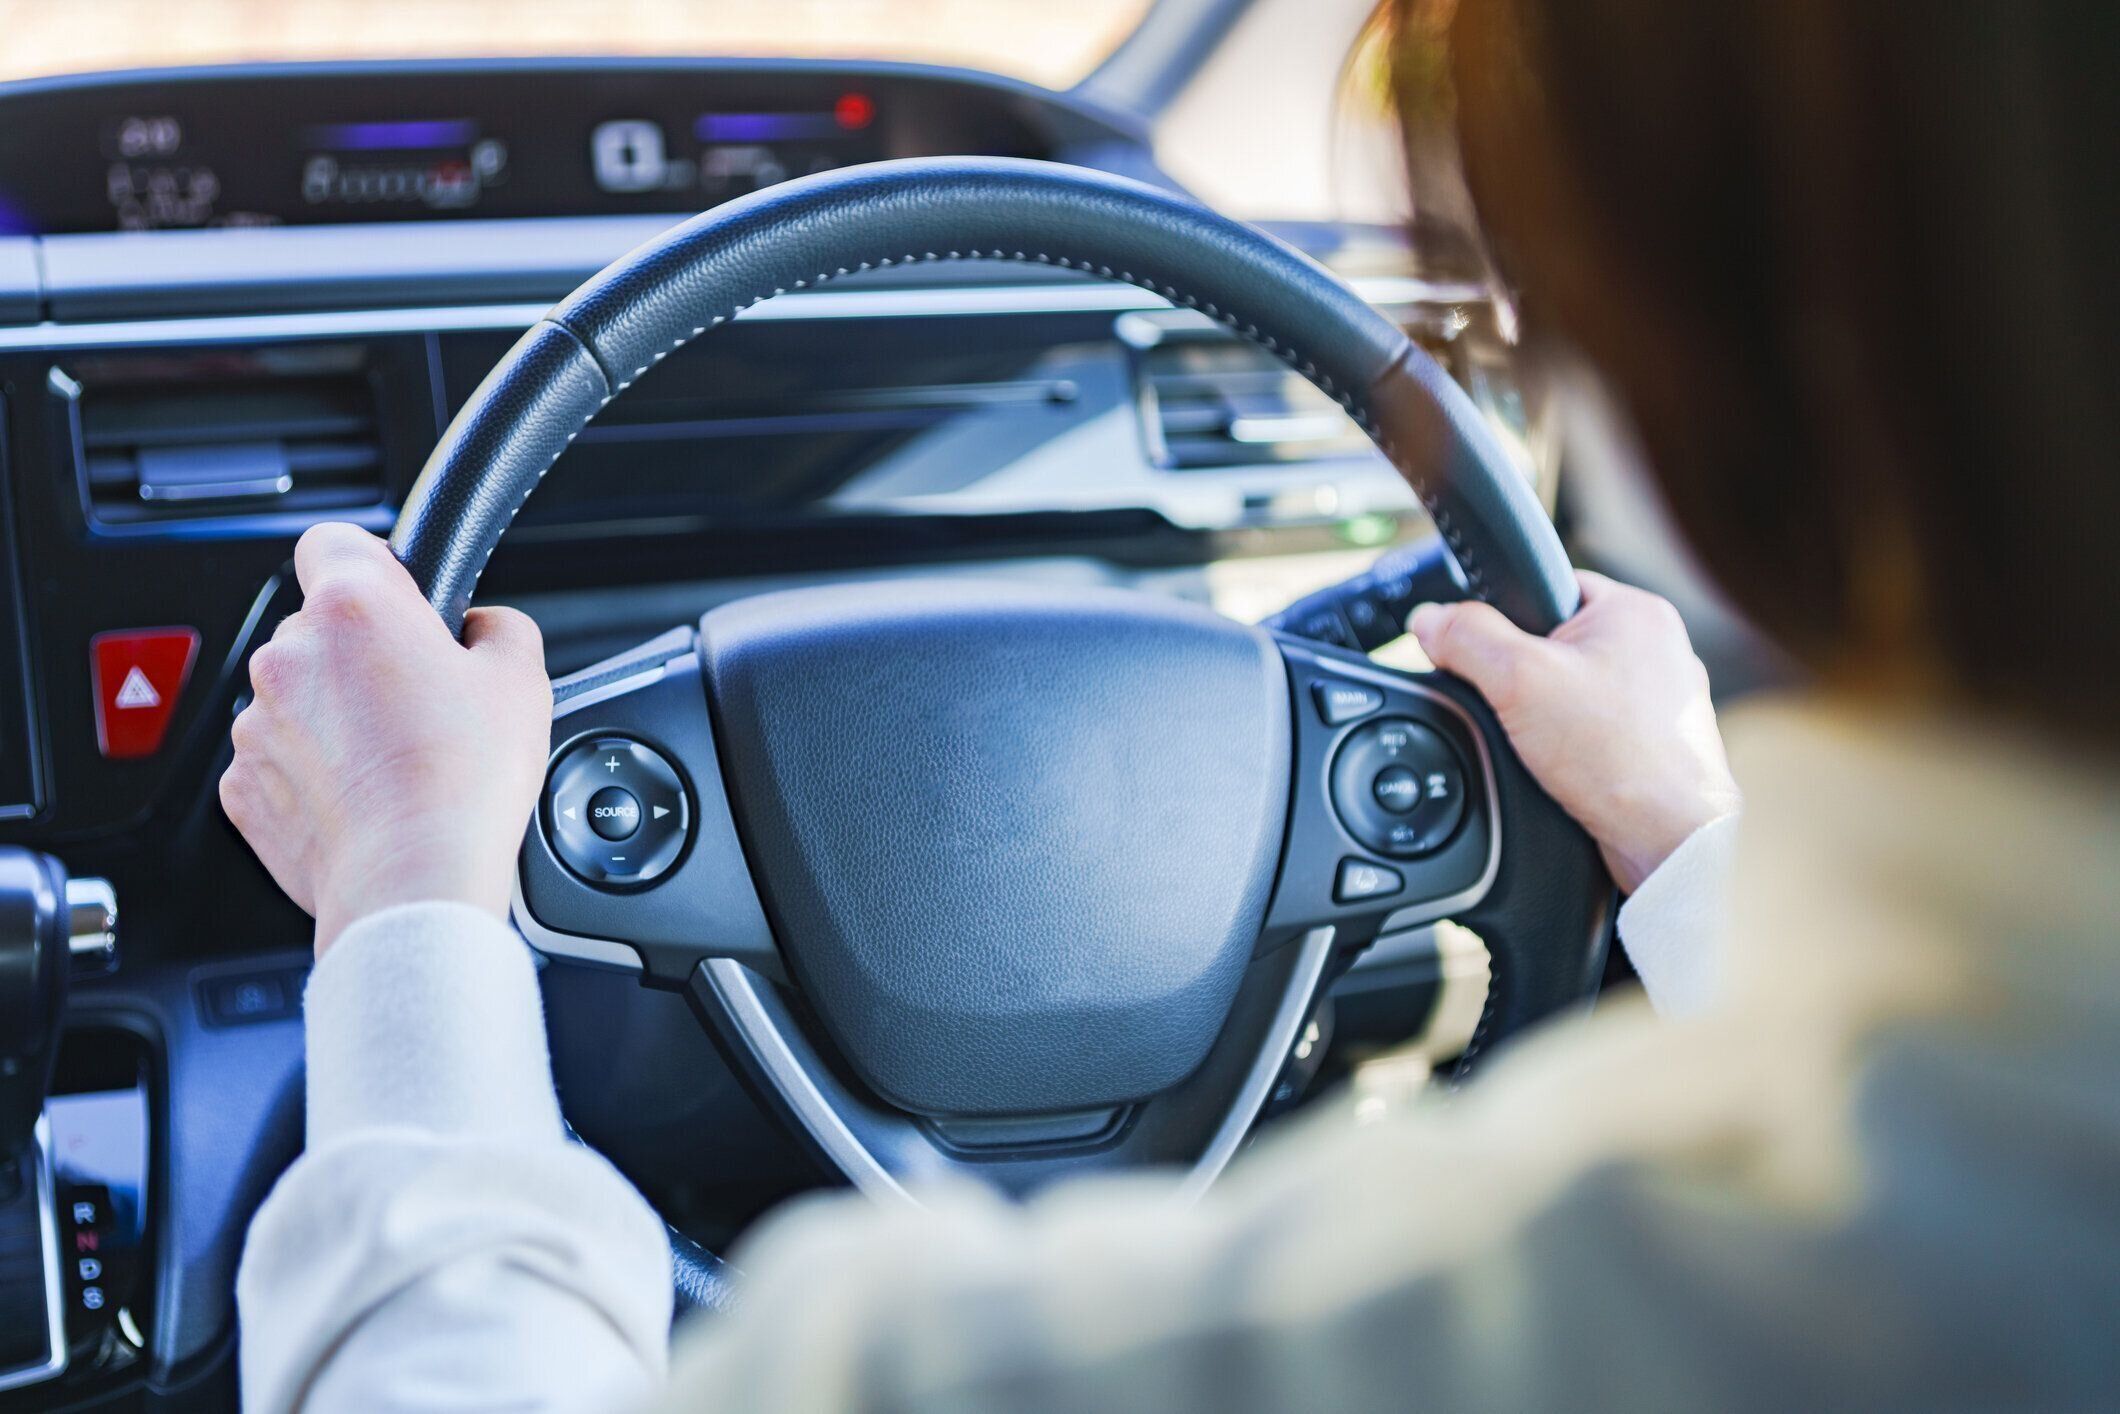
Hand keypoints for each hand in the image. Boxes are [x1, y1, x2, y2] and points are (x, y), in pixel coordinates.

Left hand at [221, 524, 552, 954]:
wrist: (413, 881)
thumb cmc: (462, 784)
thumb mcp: (523, 679)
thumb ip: (500, 628)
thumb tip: (484, 628)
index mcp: (354, 607)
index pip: (334, 539)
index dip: (373, 564)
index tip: (400, 598)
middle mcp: (290, 655)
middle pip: (321, 627)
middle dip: (364, 653)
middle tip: (420, 698)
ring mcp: (256, 722)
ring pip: (299, 697)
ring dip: (338, 716)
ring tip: (397, 759)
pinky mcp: (243, 784)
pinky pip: (280, 758)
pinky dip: (313, 772)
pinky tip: (365, 796)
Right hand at [1410, 571, 1738, 892]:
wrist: (1666, 842)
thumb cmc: (1618, 759)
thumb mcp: (1516, 681)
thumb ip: (1466, 638)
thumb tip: (1431, 620)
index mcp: (1637, 610)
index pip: (1548, 587)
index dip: (1507, 618)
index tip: (1493, 657)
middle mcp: (1660, 648)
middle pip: (1557, 643)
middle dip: (1527, 677)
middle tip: (1521, 710)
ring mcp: (1664, 699)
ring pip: (1576, 691)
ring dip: (1550, 716)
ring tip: (1548, 744)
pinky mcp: (1659, 743)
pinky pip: (1597, 730)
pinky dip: (1576, 748)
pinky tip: (1570, 768)